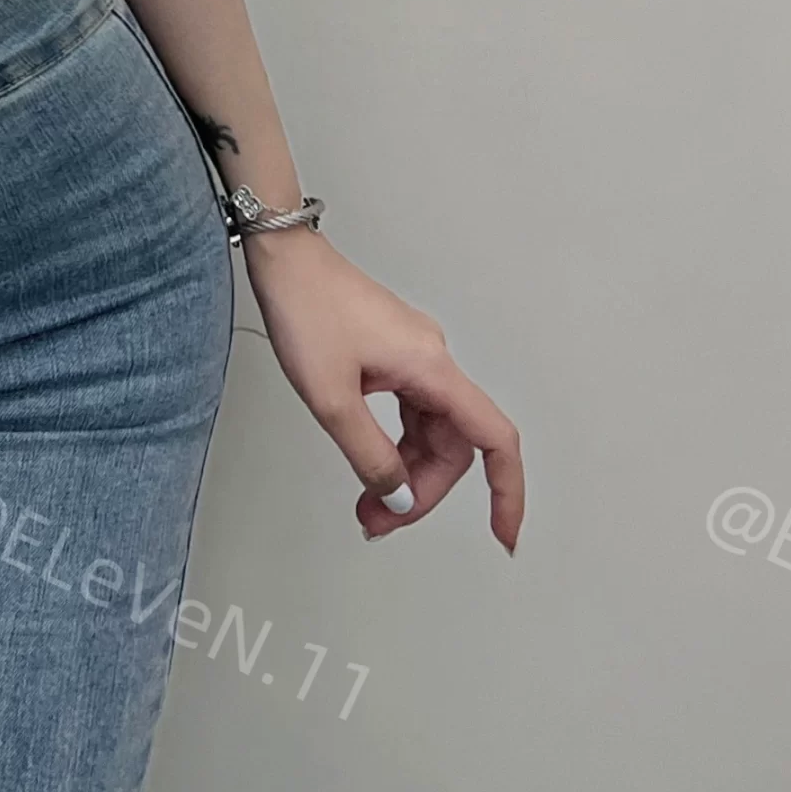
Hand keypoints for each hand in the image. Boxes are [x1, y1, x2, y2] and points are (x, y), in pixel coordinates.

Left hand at [243, 229, 522, 550]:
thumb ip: (370, 456)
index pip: (494, 439)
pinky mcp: (393, 354)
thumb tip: (400, 497)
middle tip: (380, 520)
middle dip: (421, 491)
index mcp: (432, 369)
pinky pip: (410, 412)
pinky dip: (393, 445)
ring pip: (429, 432)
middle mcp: (432, 361)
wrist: (283, 258)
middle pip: (453, 445)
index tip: (503, 533)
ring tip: (369, 504)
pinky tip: (371, 462)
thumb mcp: (332, 399)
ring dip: (404, 473)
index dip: (507, 491)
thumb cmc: (306, 307)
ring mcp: (414, 356)